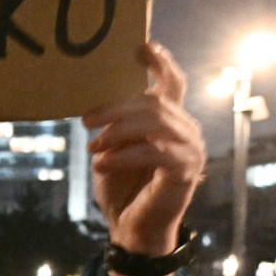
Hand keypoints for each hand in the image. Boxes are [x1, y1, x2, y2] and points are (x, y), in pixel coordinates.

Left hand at [81, 41, 205, 275]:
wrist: (132, 229)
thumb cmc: (121, 187)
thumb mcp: (111, 149)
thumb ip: (111, 126)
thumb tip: (91, 105)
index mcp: (170, 120)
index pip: (172, 84)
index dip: (160, 63)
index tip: (141, 46)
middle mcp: (186, 130)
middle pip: (155, 102)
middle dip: (117, 107)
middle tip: (86, 119)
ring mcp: (190, 150)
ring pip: (155, 123)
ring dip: (118, 132)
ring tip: (93, 148)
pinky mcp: (184, 171)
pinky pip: (154, 152)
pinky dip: (124, 156)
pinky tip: (101, 164)